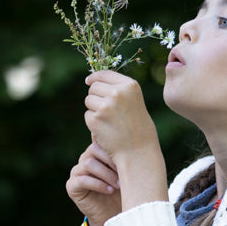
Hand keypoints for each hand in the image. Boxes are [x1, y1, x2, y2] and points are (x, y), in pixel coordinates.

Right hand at [66, 142, 122, 225]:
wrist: (114, 215)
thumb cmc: (123, 192)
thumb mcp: (126, 173)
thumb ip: (124, 157)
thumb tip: (132, 140)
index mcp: (97, 153)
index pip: (100, 141)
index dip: (113, 148)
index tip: (129, 159)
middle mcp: (85, 160)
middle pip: (94, 150)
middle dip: (111, 161)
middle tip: (125, 173)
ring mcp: (77, 172)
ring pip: (88, 164)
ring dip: (106, 174)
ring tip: (119, 184)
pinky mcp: (72, 186)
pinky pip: (82, 180)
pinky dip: (98, 184)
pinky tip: (110, 190)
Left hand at [81, 70, 168, 212]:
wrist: (138, 151)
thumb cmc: (137, 127)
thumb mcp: (133, 101)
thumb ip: (118, 90)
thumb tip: (92, 80)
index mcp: (130, 85)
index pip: (104, 74)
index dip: (94, 77)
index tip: (88, 81)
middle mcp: (117, 93)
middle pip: (94, 87)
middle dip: (96, 97)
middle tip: (106, 111)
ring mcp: (105, 106)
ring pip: (89, 101)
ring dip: (94, 110)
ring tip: (109, 121)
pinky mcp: (96, 119)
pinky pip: (88, 115)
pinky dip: (93, 123)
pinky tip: (106, 130)